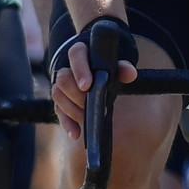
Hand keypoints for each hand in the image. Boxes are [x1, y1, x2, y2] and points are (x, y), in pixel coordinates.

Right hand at [50, 18, 139, 141]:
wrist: (98, 77)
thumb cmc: (106, 70)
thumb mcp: (115, 67)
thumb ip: (122, 69)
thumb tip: (131, 74)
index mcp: (81, 54)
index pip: (75, 54)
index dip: (80, 70)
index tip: (87, 85)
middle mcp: (67, 68)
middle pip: (63, 79)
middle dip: (76, 95)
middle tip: (91, 105)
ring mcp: (61, 86)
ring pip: (58, 95)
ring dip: (72, 109)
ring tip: (87, 118)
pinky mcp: (60, 102)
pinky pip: (58, 112)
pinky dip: (67, 124)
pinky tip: (76, 133)